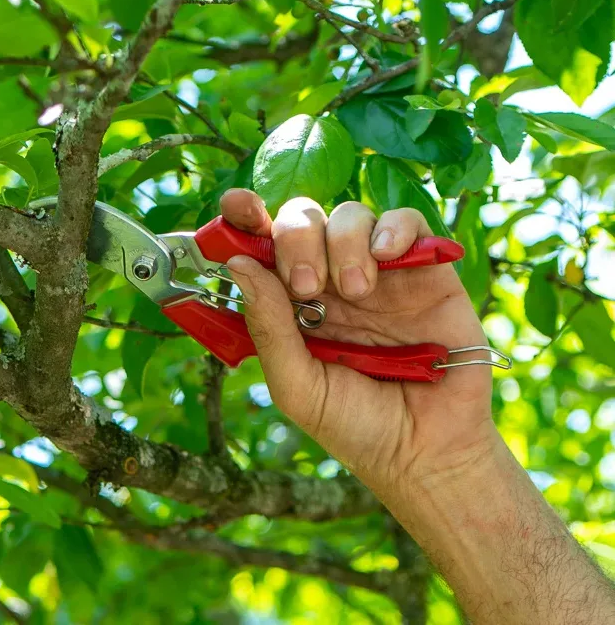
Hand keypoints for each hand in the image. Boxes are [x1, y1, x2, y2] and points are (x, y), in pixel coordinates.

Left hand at [221, 190, 496, 497]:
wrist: (426, 452)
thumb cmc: (355, 424)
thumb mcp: (296, 384)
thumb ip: (268, 326)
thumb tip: (238, 265)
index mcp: (291, 303)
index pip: (261, 244)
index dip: (244, 218)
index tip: (235, 209)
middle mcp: (330, 279)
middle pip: (302, 219)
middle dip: (296, 239)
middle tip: (306, 286)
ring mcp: (377, 272)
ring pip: (350, 214)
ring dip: (343, 242)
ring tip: (356, 291)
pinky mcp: (425, 272)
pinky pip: (406, 222)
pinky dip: (392, 228)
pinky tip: (386, 258)